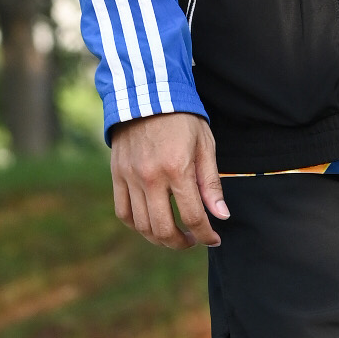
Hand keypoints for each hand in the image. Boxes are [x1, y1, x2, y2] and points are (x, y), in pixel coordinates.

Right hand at [109, 112, 228, 250]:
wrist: (147, 94)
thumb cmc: (182, 119)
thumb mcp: (205, 146)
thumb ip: (211, 184)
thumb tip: (221, 216)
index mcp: (177, 168)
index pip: (193, 216)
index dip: (206, 235)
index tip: (214, 239)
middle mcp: (151, 177)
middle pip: (164, 229)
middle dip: (182, 243)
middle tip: (193, 241)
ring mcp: (130, 177)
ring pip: (143, 225)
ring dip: (160, 239)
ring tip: (174, 235)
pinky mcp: (117, 175)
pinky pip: (123, 212)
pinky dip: (138, 225)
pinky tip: (151, 224)